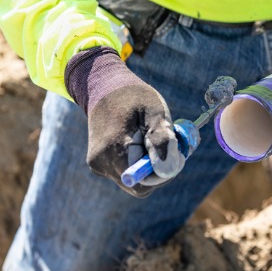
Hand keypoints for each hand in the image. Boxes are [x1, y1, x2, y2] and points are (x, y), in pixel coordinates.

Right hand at [65, 46, 184, 196]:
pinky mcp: (100, 164)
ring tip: (151, 138)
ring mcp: (99, 165)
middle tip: (168, 144)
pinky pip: (126, 171)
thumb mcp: (155, 111)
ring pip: (133, 179)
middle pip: (138, 184)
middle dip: (156, 169)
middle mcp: (102, 162)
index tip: (172, 154)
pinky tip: (140, 141)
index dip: (161, 175)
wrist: (105, 86)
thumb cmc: (134, 97)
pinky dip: (138, 161)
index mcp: (114, 149)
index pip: (142, 183)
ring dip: (148, 165)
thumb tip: (167, 169)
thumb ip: (163, 139)